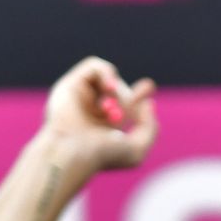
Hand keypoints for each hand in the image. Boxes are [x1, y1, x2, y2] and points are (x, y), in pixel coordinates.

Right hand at [42, 57, 158, 173]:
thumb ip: (150, 128)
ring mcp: (80, 96)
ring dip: (117, 89)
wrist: (74, 151)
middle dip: (129, 96)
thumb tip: (148, 103)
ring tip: (113, 108)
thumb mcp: (136, 149)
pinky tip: (110, 88)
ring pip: (106, 78)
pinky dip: (106, 73)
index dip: (138, 95)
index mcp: (104, 126)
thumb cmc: (102, 154)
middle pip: (117, 90)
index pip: (124, 105)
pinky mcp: (70, 84)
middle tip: (129, 107)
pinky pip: (93, 65)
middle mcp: (91, 110)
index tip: (149, 87)